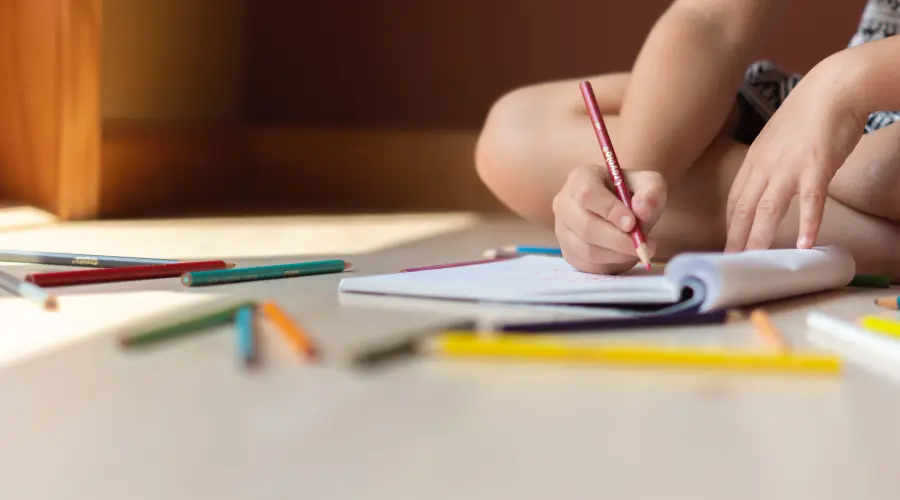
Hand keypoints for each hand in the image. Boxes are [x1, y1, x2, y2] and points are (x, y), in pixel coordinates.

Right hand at [553, 164, 665, 273]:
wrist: (619, 212)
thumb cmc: (631, 194)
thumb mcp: (648, 184)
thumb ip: (651, 192)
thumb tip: (641, 210)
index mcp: (580, 178)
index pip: (588, 194)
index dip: (610, 211)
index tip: (632, 223)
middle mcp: (564, 203)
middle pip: (586, 226)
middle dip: (618, 240)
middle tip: (643, 245)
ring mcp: (562, 229)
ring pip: (587, 249)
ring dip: (617, 254)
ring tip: (637, 249)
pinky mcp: (567, 251)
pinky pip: (587, 264)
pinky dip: (609, 264)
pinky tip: (623, 255)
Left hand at [725, 61, 866, 251]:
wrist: (834, 88)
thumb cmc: (808, 115)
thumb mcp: (774, 140)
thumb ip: (766, 165)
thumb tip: (764, 187)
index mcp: (754, 160)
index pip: (735, 201)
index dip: (730, 227)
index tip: (727, 247)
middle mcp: (765, 166)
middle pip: (745, 209)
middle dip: (737, 239)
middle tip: (732, 264)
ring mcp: (790, 167)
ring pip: (769, 209)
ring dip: (761, 238)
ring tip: (756, 261)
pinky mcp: (817, 167)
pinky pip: (810, 201)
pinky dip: (808, 223)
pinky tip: (806, 244)